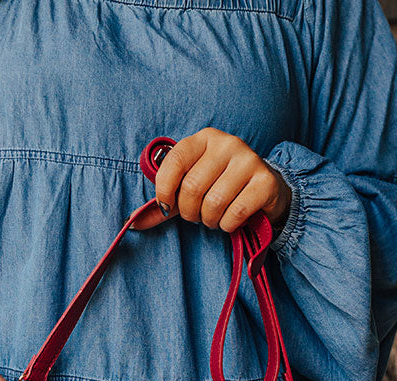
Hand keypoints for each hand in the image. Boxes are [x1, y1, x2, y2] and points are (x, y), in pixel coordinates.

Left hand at [128, 127, 290, 232]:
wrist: (265, 190)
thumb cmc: (220, 188)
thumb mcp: (190, 190)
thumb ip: (164, 204)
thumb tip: (131, 223)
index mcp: (203, 139)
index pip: (173, 161)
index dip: (164, 190)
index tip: (167, 207)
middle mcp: (226, 143)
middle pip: (192, 187)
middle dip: (189, 212)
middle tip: (197, 215)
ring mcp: (248, 160)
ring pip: (213, 203)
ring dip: (209, 221)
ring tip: (215, 218)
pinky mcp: (265, 181)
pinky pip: (235, 213)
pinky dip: (228, 225)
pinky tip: (231, 221)